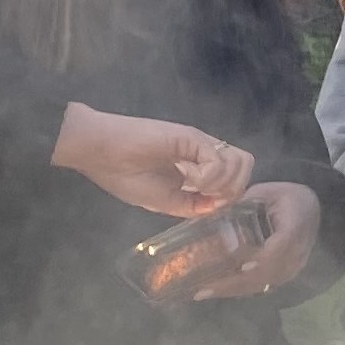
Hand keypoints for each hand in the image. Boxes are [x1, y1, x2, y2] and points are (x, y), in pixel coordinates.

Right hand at [53, 103, 251, 215]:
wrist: (99, 154)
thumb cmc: (125, 175)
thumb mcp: (164, 201)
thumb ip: (192, 205)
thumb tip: (217, 206)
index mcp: (197, 167)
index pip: (235, 176)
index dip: (228, 195)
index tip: (207, 205)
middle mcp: (203, 152)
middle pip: (245, 167)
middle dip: (233, 189)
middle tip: (207, 198)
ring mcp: (200, 143)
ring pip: (241, 162)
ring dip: (224, 184)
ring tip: (198, 189)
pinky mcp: (191, 137)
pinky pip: (219, 161)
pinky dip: (210, 179)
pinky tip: (191, 182)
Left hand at [188, 180, 320, 298]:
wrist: (309, 208)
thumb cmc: (286, 197)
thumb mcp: (264, 193)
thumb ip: (241, 204)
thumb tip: (209, 215)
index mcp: (294, 229)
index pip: (276, 251)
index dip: (257, 262)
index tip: (237, 269)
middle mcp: (297, 254)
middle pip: (265, 275)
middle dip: (233, 284)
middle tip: (202, 290)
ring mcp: (292, 267)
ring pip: (263, 284)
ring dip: (233, 290)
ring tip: (204, 292)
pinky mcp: (285, 274)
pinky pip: (263, 285)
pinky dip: (240, 288)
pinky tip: (219, 289)